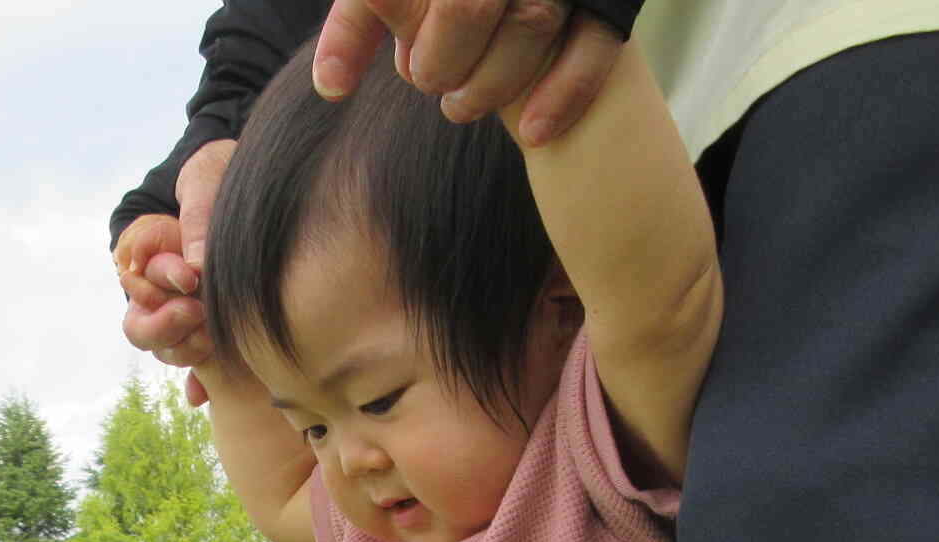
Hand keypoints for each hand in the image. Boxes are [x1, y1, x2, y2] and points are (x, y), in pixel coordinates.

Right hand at [112, 139, 234, 404]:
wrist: (265, 177)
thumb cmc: (226, 169)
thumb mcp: (206, 178)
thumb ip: (198, 218)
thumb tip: (197, 270)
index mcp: (150, 253)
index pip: (137, 282)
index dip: (156, 285)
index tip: (190, 279)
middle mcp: (162, 287)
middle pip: (141, 327)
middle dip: (165, 326)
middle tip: (197, 313)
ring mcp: (187, 310)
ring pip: (168, 350)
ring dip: (185, 351)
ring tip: (214, 336)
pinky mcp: (217, 329)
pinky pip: (199, 368)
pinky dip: (199, 383)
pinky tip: (202, 393)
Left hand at [312, 0, 616, 144]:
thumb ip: (359, 24)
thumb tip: (330, 88)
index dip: (414, 38)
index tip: (408, 61)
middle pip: (472, 7)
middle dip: (443, 61)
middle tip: (432, 81)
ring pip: (531, 27)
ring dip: (490, 85)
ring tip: (460, 106)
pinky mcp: (608, 3)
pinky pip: (596, 46)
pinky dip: (566, 92)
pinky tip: (532, 131)